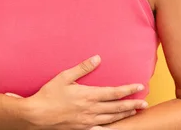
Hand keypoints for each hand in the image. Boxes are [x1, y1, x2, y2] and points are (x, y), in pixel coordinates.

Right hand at [11, 55, 147, 129]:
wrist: (36, 115)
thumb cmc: (48, 94)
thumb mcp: (64, 77)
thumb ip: (82, 68)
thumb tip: (97, 58)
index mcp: (88, 95)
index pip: (114, 92)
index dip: (128, 89)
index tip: (139, 86)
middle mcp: (91, 109)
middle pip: (117, 107)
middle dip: (132, 105)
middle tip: (144, 103)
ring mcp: (87, 121)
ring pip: (111, 119)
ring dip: (124, 115)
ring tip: (134, 112)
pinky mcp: (82, 129)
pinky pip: (101, 129)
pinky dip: (111, 127)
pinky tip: (115, 126)